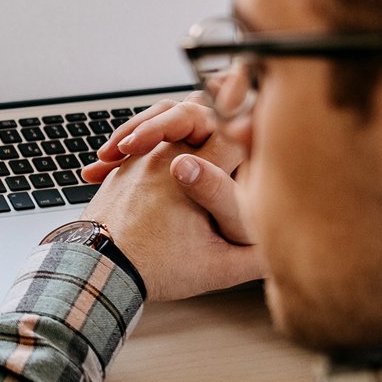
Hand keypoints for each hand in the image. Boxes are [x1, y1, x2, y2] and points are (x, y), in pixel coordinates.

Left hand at [76, 99, 261, 300]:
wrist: (97, 270)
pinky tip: (167, 152)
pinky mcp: (123, 164)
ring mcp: (141, 156)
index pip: (237, 133)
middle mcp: (165, 155)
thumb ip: (255, 254)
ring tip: (207, 131)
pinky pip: (146, 137)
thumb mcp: (216, 269)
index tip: (261, 146)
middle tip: (237, 121)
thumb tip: (283, 241)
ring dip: (186, 120)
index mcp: (193, 172)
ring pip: (168, 114)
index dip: (255, 135)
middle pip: (202, 110)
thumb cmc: (154, 269)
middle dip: (222, 114)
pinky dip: (160, 135)